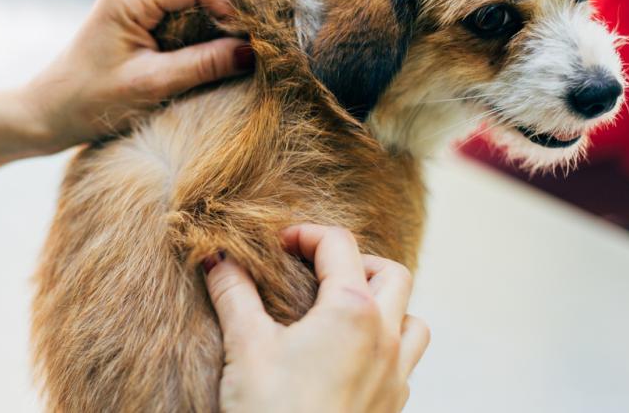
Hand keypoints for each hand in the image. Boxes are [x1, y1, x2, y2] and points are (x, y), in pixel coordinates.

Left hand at [21, 0, 252, 152]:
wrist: (48, 113)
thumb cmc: (89, 101)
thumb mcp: (152, 86)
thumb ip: (203, 66)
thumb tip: (254, 53)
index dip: (233, 9)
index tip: (255, 43)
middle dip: (232, 12)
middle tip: (258, 45)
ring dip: (221, 21)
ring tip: (242, 51)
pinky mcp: (142, 15)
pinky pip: (186, 11)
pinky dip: (207, 28)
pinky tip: (220, 52)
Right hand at [204, 225, 429, 412]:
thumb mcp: (245, 345)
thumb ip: (233, 293)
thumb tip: (216, 256)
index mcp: (352, 311)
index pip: (339, 245)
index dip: (306, 234)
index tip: (278, 244)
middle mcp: (386, 337)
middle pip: (391, 273)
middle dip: (356, 261)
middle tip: (316, 271)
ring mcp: (396, 375)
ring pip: (412, 320)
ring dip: (385, 304)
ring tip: (343, 310)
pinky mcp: (393, 406)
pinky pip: (406, 361)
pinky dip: (386, 345)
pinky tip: (350, 358)